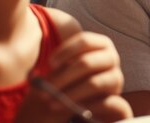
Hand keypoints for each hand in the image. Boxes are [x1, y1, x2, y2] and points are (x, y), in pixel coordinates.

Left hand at [16, 32, 132, 122]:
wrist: (88, 98)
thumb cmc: (72, 78)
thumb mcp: (63, 69)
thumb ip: (53, 68)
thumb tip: (32, 76)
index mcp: (100, 43)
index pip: (84, 40)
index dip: (66, 51)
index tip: (49, 64)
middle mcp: (111, 56)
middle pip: (86, 63)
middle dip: (63, 77)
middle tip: (44, 90)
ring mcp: (116, 75)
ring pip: (93, 83)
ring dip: (70, 94)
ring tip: (52, 103)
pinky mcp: (117, 95)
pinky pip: (101, 101)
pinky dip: (82, 106)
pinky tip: (69, 110)